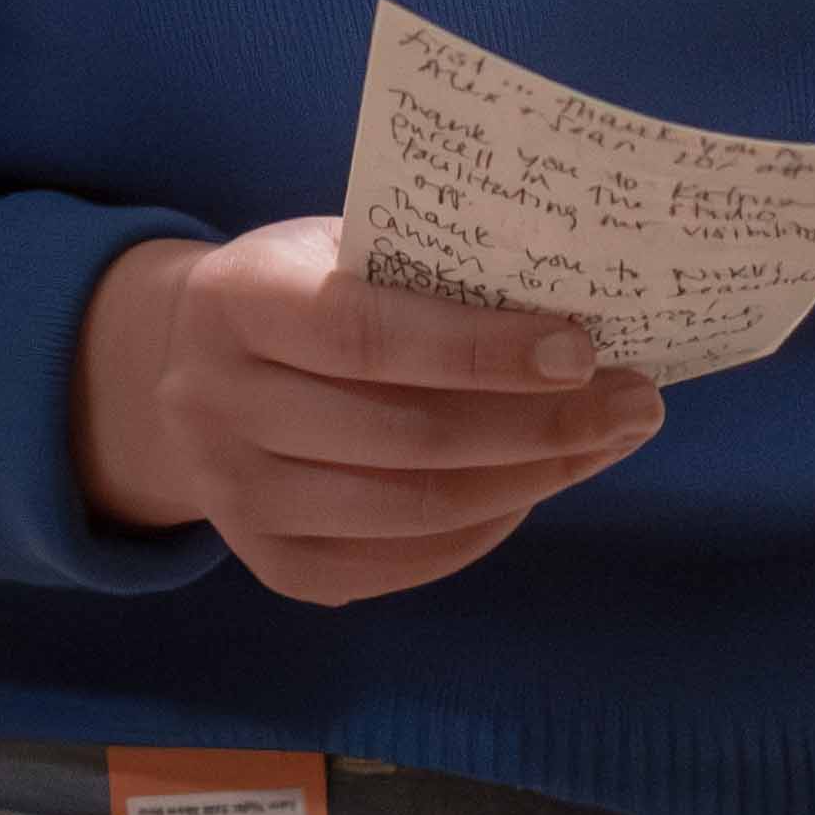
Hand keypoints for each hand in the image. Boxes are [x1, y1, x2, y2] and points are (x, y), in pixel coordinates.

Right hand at [70, 221, 666, 606]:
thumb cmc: (298, 289)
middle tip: (635, 405)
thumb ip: (425, 277)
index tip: (582, 348)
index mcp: (235, 301)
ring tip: (602, 445)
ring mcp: (236, 497)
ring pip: (411, 510)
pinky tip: (529, 489)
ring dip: (529, 481)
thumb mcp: (335, 250)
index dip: (478, 348)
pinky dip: (481, 532)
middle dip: (540, 426)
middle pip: (403, 436)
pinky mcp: (270, 564)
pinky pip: (398, 564)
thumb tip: (574, 311)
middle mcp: (218, 405)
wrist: (179, 366)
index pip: (366, 336)